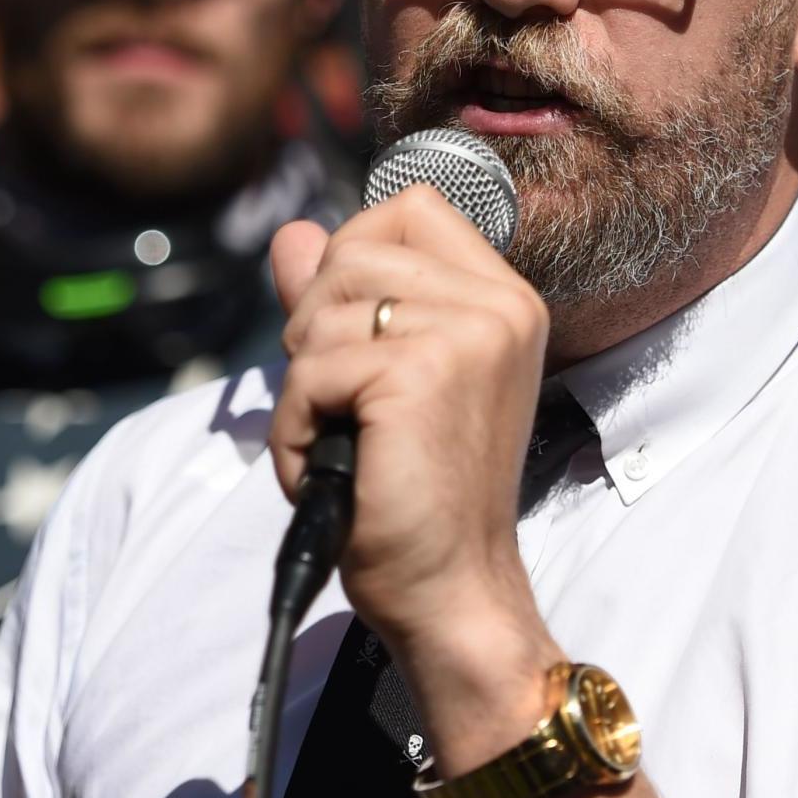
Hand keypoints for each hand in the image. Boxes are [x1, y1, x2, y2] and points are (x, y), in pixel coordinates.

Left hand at [270, 186, 561, 762]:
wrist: (451, 590)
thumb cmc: (418, 497)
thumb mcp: (379, 382)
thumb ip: (340, 301)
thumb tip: (292, 232)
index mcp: (505, 300)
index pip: (409, 208)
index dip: (355, 260)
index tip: (362, 343)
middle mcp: (498, 305)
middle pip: (352, 247)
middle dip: (316, 328)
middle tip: (350, 410)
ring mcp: (465, 333)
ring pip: (321, 307)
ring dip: (304, 388)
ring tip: (346, 445)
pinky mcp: (416, 373)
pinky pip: (308, 369)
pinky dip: (297, 427)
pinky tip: (337, 469)